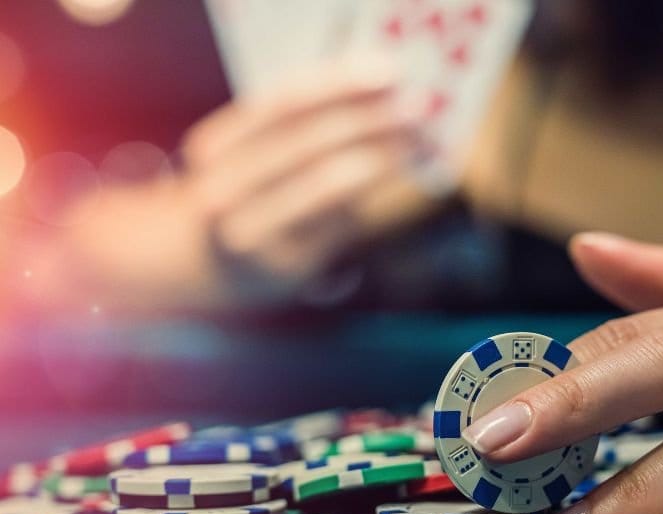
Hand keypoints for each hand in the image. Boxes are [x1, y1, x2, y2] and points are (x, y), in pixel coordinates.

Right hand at [178, 60, 420, 304]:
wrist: (216, 265)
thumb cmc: (254, 190)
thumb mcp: (258, 150)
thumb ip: (309, 119)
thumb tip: (386, 84)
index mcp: (214, 145)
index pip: (283, 103)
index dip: (340, 84)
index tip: (390, 71)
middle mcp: (224, 190)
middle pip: (309, 142)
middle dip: (371, 120)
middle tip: (421, 106)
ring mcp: (252, 233)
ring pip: (328, 184)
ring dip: (383, 156)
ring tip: (421, 139)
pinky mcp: (288, 265)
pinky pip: (341, 221)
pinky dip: (376, 191)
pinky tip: (404, 171)